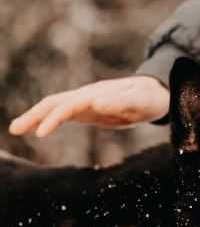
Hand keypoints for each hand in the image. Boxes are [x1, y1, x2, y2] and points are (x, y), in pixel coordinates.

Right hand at [9, 75, 169, 136]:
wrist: (157, 93)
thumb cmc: (150, 98)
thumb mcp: (140, 101)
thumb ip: (120, 102)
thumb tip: (96, 102)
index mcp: (96, 94)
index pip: (68, 106)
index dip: (53, 119)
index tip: (40, 134)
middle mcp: (87, 95)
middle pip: (54, 103)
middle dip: (33, 116)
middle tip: (14, 129)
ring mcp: (86, 101)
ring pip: (55, 106)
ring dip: (35, 117)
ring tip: (15, 129)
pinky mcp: (88, 110)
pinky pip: (63, 113)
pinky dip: (47, 119)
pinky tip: (36, 129)